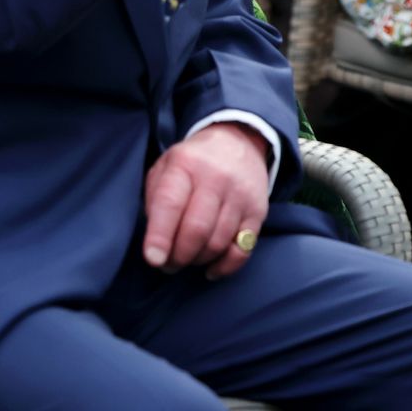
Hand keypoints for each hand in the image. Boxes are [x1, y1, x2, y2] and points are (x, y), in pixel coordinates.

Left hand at [142, 122, 271, 279]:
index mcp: (185, 164)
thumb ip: (154, 200)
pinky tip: (211, 269)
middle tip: (168, 264)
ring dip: (198, 260)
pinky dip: (225, 266)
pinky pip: (243, 250)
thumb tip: (156, 242)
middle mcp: (216, 178)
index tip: (153, 259)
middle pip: (197, 229)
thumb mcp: (165, 167)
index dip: (160, 235)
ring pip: (218, 243)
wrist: (238, 142)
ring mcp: (240, 195)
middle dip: (178, 256)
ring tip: (187, 259)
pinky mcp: (258, 211)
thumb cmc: (192, 163)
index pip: (171, 203)